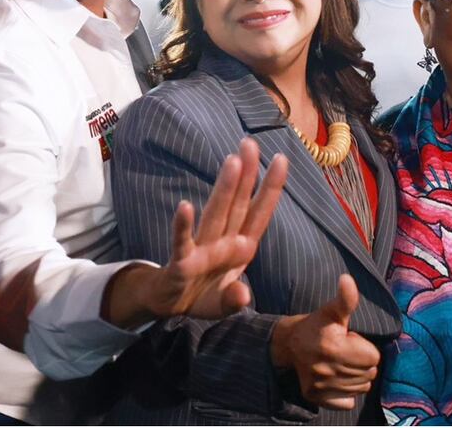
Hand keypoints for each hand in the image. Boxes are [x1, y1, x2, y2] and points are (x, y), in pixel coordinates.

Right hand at [106, 138, 287, 326]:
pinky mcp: (181, 262)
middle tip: (250, 143)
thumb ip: (234, 299)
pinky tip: (185, 206)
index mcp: (240, 248)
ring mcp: (202, 249)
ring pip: (216, 214)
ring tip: (233, 162)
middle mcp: (223, 242)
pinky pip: (182, 241)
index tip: (281, 159)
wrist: (171, 307)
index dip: (270, 188)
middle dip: (246, 175)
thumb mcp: (224, 303)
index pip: (258, 213)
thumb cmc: (203, 295)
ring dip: (225, 189)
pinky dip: (183, 225)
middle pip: (237, 205)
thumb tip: (243, 296)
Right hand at [271, 274, 379, 410]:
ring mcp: (321, 386)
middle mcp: (327, 369)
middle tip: (346, 352)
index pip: (373, 357)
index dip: (364, 347)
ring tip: (342, 363)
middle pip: (369, 374)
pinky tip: (337, 379)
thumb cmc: (316, 325)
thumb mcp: (332, 311)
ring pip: (361, 388)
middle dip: (362, 362)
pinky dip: (347, 393)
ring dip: (356, 377)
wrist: (288, 343)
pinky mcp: (315, 397)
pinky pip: (347, 402)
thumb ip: (346, 299)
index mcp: (334, 347)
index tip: (350, 340)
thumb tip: (347, 279)